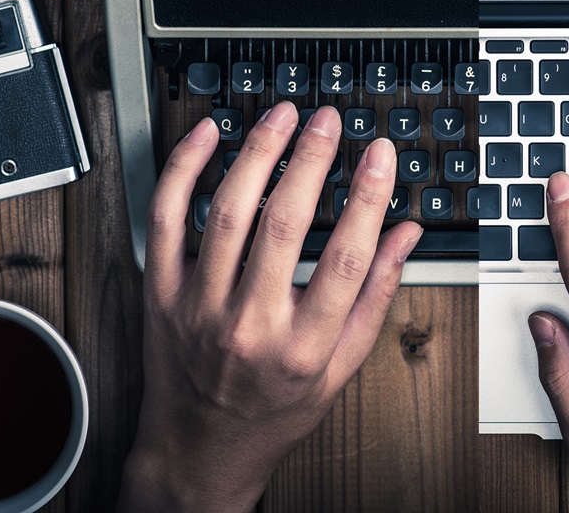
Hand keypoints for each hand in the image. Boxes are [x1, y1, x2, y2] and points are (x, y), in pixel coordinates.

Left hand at [117, 103, 421, 512]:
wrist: (198, 451)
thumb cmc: (273, 410)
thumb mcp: (341, 367)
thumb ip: (377, 296)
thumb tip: (406, 233)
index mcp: (304, 346)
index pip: (345, 256)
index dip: (368, 197)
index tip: (380, 154)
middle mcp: (250, 325)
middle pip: (284, 224)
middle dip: (311, 160)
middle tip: (328, 120)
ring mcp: (200, 307)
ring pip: (227, 213)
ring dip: (257, 154)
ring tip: (282, 117)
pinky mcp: (162, 293)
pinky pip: (166, 220)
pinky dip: (184, 171)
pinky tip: (207, 137)